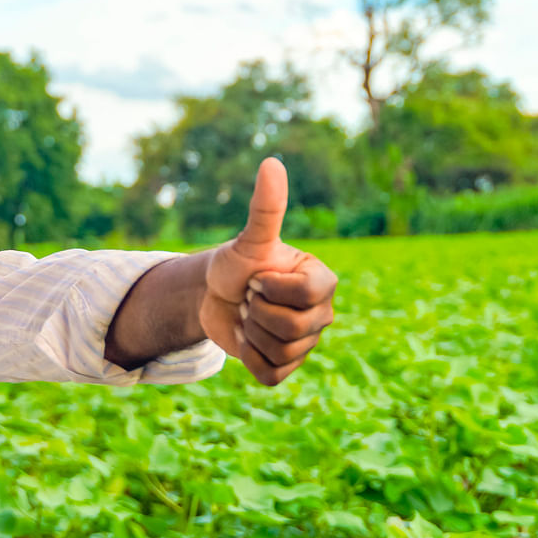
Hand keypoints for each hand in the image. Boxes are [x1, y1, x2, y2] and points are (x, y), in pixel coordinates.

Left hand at [200, 158, 338, 385]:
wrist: (214, 295)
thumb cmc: (237, 262)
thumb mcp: (250, 239)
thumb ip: (266, 208)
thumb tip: (271, 163)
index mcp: (323, 281)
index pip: (305, 296)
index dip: (271, 287)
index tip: (258, 277)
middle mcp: (322, 313)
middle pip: (292, 328)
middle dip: (256, 311)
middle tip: (250, 298)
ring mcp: (307, 344)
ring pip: (281, 351)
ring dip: (251, 333)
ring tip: (249, 316)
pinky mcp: (286, 367)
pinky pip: (271, 374)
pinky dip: (249, 358)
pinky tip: (247, 340)